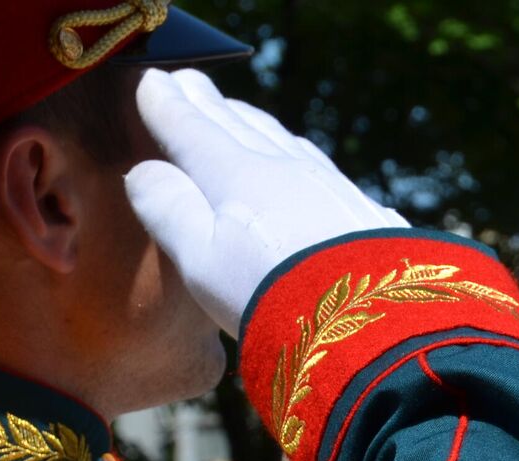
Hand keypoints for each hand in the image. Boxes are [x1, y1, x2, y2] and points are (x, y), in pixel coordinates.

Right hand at [126, 69, 407, 336]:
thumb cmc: (272, 296)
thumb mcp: (201, 260)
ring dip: (255, 124)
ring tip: (239, 115)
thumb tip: (143, 171)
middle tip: (189, 82)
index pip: (193, 128)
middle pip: (240, 125)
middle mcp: (287, 168)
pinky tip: (305, 162)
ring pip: (285, 141)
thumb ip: (169, 210)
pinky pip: (323, 168)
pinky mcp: (367, 213)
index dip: (167, 104)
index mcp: (237, 175)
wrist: (374, 322)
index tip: (152, 80)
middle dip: (210, 103)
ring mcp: (332, 187)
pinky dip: (300, 155)